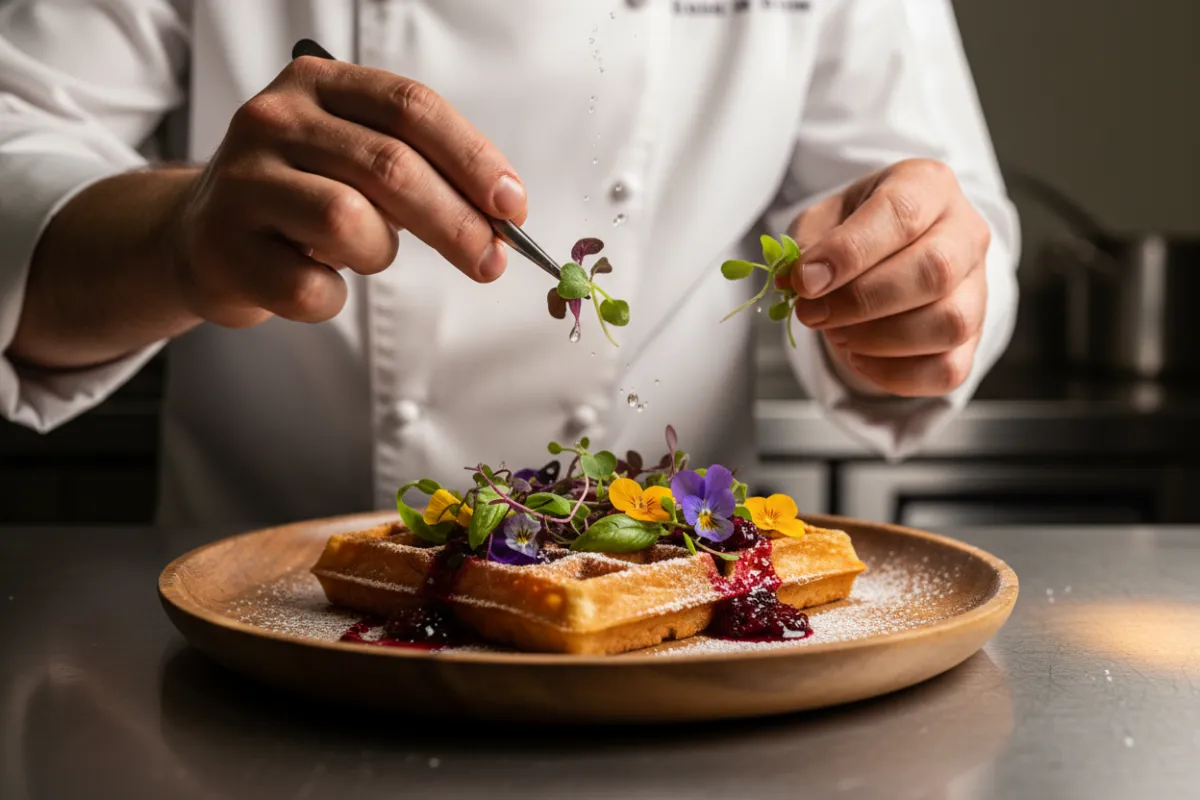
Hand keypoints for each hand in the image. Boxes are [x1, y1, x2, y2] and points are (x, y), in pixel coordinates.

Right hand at [173, 56, 526, 327]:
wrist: (201, 236)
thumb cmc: (301, 197)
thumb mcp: (355, 160)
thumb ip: (422, 171)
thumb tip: (498, 216)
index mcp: (318, 84)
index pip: (411, 107)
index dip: (472, 158)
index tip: (511, 206)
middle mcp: (274, 120)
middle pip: (390, 166)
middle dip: (456, 221)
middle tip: (491, 261)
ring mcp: (241, 181)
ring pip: (347, 220)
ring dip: (379, 253)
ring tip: (364, 253)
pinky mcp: (223, 247)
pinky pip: (310, 287)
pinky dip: (333, 298)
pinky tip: (320, 282)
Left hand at [785, 159, 990, 396]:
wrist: (891, 255)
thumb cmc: (857, 231)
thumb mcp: (823, 220)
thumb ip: (806, 244)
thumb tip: (794, 280)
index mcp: (927, 186)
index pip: (900, 214)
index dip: (849, 252)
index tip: (805, 281)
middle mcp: (965, 233)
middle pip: (933, 271)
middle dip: (860, 301)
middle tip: (811, 313)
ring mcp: (977, 288)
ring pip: (948, 324)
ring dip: (878, 339)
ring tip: (837, 333)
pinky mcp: (972, 339)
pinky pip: (947, 369)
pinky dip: (894, 374)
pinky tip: (859, 358)